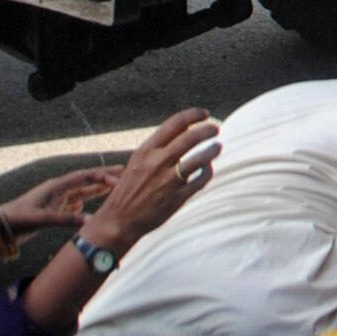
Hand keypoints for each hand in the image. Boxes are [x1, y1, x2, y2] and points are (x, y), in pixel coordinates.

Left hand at [0, 167, 118, 232]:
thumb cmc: (19, 219)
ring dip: (97, 188)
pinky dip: (85, 203)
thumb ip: (67, 219)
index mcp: (57, 186)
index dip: (102, 176)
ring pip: (82, 191)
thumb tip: (90, 221)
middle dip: (104, 176)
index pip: (84, 176)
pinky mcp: (53, 210)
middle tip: (123, 171)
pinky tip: (91, 205)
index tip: (117, 178)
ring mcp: (56, 200)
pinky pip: (74, 204)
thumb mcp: (43, 218)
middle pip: (86, 181)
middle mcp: (59, 190)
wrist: (0, 226)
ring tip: (114, 185)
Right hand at [80, 108, 221, 254]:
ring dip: (213, 150)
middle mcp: (157, 163)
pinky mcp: (177, 198)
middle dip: (207, 130)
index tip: (205, 114)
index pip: (175, 123)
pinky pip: (201, 180)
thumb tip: (185, 130)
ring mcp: (168, 181)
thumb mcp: (137, 162)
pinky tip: (207, 169)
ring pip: (200, 158)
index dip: (194, 115)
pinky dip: (208, 171)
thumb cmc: (129, 189)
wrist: (118, 221)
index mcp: (146, 151)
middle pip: (191, 137)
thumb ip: (158, 147)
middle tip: (215, 129)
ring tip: (217, 146)